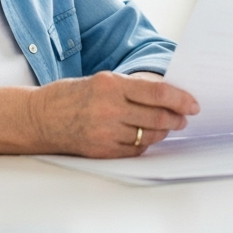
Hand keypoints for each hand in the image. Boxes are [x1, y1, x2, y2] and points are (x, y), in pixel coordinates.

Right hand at [27, 71, 198, 157]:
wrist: (39, 118)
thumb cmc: (70, 96)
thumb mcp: (101, 81)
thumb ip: (131, 88)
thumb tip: (165, 95)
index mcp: (111, 85)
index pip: (158, 94)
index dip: (181, 99)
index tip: (193, 104)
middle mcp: (109, 109)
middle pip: (158, 117)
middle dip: (177, 118)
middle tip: (184, 117)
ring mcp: (105, 132)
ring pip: (148, 136)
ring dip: (163, 132)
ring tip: (167, 126)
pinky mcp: (101, 150)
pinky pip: (135, 150)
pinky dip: (145, 144)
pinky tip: (147, 137)